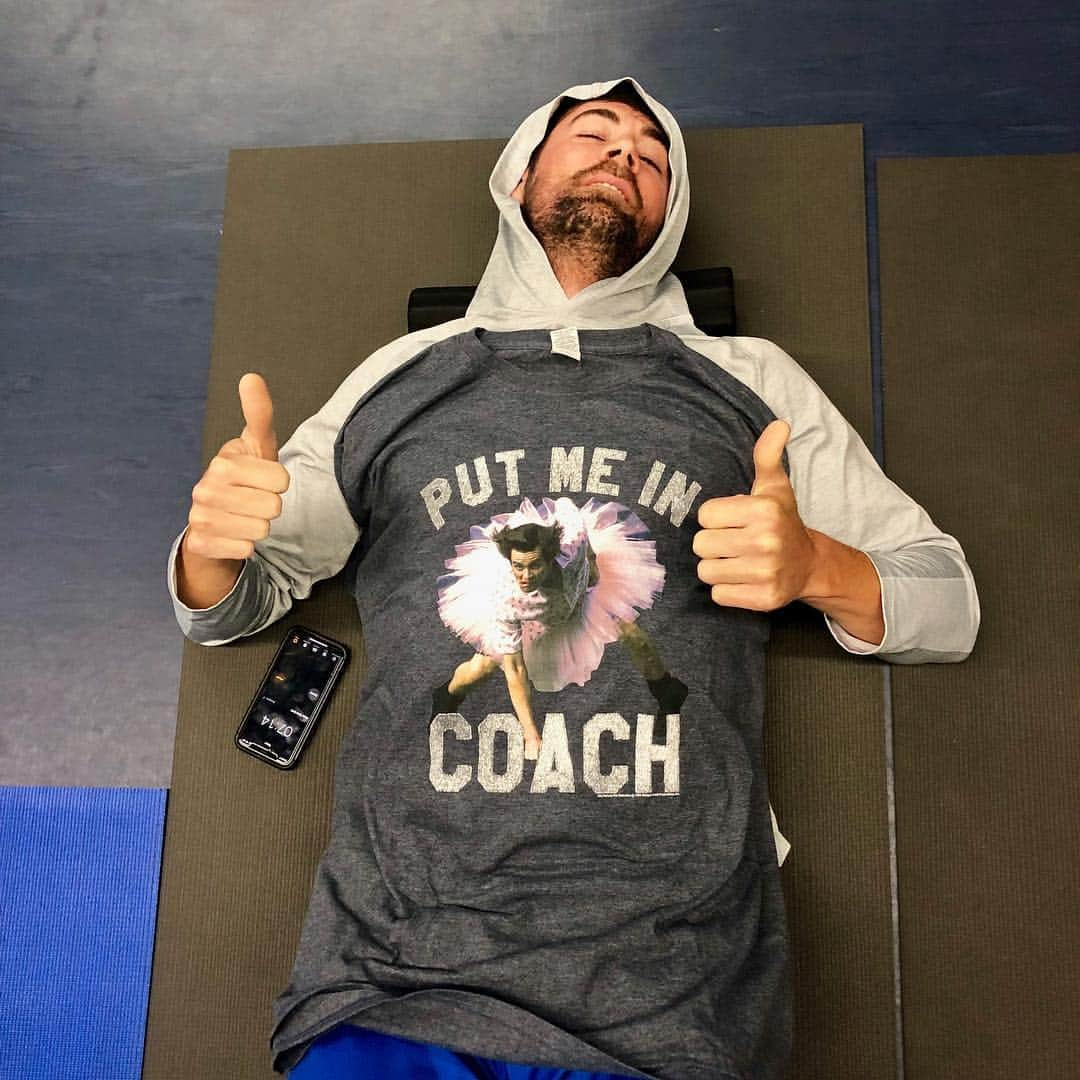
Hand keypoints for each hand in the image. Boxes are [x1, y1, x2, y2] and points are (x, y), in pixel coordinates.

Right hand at [184, 373, 290, 560]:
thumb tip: (251, 376)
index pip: (281, 479)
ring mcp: (199, 517)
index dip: (279, 482)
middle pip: (273, 507)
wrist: (214, 520)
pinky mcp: (200, 543)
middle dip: (270, 506)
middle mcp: (205, 488)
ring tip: (243, 516)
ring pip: (261, 530)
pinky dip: (245, 546)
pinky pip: (246, 550)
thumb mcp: (256, 446)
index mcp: (223, 462)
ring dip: (259, 526)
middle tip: (253, 501)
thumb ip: (259, 414)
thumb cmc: (244, 479)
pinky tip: (232, 534)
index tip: (262, 479)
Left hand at [692, 420, 816, 611]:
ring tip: (737, 561)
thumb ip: (767, 454)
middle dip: (713, 544)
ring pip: (707, 572)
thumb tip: (780, 424)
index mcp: (764, 510)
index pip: (705, 515)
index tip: (733, 521)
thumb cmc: (782, 521)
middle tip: (734, 542)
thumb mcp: (774, 486)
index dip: (716, 518)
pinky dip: (726, 590)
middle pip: (701, 545)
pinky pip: (718, 596)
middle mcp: (766, 541)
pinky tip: (743, 579)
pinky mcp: (764, 599)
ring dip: (717, 568)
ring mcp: (766, 573)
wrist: (809, 565)